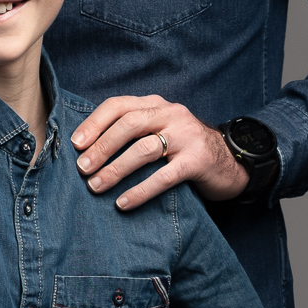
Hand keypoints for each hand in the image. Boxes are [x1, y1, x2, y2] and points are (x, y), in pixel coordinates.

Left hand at [70, 95, 245, 209]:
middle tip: (82, 168)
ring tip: (96, 186)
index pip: (118, 105)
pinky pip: (164, 176)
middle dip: (101, 147)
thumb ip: (133, 130)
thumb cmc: (184, 147)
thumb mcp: (160, 130)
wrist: (232, 160)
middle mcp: (171, 114)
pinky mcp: (198, 160)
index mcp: (156, 104)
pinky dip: (141, 191)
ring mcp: (186, 136)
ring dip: (116, 169)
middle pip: (128, 124)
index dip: (94, 123)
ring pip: (144, 149)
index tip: (76, 144)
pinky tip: (124, 203)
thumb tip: (87, 148)